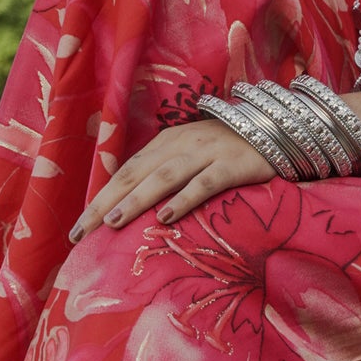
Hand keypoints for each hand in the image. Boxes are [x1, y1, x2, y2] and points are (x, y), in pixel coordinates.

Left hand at [70, 119, 273, 241]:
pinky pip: (204, 183)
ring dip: (136, 199)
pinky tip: (167, 217)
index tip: (79, 225)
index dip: (100, 196)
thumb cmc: (233, 149)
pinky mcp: (234, 164)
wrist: (282, 129)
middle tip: (81, 231)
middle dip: (105, 202)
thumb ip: (168, 171)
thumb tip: (134, 203)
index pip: (127, 170)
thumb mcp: (194, 154)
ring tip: (113, 221)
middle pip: (136, 173)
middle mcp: (183, 143)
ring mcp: (208, 152)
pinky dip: (184, 199)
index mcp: (168, 141)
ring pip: (163, 177)